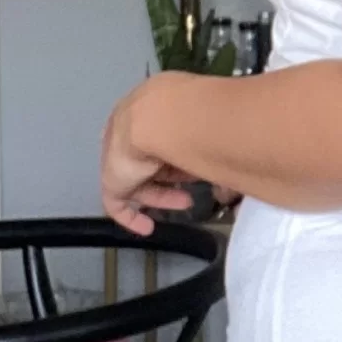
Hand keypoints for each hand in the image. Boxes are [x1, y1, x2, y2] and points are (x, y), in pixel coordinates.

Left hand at [100, 78, 200, 236]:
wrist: (155, 120)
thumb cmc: (186, 114)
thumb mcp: (202, 123)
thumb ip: (210, 136)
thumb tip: (230, 153)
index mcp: (148, 113)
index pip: (159, 138)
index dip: (178, 154)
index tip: (195, 162)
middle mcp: (129, 133)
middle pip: (151, 161)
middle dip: (175, 176)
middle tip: (195, 184)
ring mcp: (118, 157)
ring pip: (140, 181)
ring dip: (163, 195)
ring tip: (186, 202)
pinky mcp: (111, 182)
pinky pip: (119, 204)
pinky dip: (132, 218)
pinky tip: (148, 228)